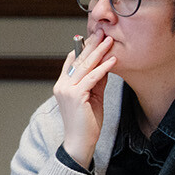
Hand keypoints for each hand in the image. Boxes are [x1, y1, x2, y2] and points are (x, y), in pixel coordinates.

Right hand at [54, 30, 117, 166]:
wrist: (80, 142)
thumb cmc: (87, 123)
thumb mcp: (93, 97)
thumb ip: (96, 81)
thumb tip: (105, 65)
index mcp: (63, 85)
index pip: (72, 62)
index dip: (83, 48)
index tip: (95, 37)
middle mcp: (61, 86)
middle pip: (78, 61)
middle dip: (92, 46)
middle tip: (103, 32)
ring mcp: (66, 90)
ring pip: (84, 67)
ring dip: (99, 52)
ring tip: (109, 41)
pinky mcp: (75, 96)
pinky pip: (92, 78)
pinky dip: (103, 68)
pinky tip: (112, 60)